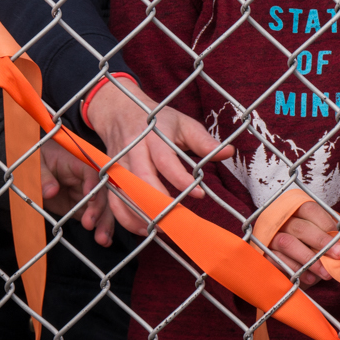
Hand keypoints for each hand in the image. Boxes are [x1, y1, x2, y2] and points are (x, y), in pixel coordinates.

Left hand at [40, 140, 115, 245]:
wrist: (37, 169)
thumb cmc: (40, 160)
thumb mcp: (38, 164)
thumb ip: (44, 177)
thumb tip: (51, 191)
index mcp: (77, 164)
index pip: (90, 172)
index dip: (92, 184)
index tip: (89, 197)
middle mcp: (87, 180)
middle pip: (100, 193)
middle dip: (99, 209)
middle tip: (90, 223)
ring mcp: (86, 195)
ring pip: (102, 207)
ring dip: (104, 223)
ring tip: (103, 239)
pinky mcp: (83, 208)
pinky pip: (96, 217)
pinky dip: (101, 228)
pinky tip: (105, 240)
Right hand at [83, 76, 231, 236]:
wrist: (120, 111)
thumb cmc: (158, 120)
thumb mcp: (183, 123)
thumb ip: (203, 141)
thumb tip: (228, 152)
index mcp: (153, 136)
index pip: (165, 160)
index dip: (181, 179)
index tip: (199, 193)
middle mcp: (132, 150)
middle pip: (141, 180)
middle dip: (159, 203)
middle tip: (179, 220)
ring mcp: (118, 164)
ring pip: (125, 194)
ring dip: (141, 215)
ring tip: (162, 228)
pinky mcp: (110, 175)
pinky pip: (114, 201)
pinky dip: (126, 218)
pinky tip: (142, 228)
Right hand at [264, 199, 339, 287]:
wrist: (289, 265)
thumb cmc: (310, 246)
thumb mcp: (321, 236)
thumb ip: (331, 236)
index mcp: (295, 209)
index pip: (310, 209)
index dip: (327, 224)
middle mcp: (281, 220)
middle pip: (300, 227)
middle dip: (322, 242)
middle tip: (339, 255)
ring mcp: (270, 236)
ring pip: (287, 243)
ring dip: (310, 259)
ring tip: (326, 273)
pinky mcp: (264, 253)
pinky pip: (278, 260)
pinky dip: (296, 270)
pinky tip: (310, 278)